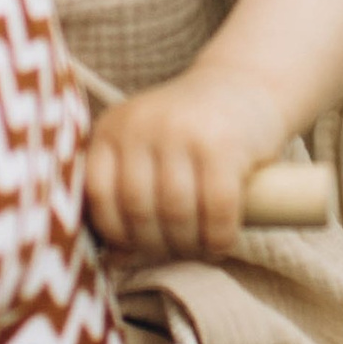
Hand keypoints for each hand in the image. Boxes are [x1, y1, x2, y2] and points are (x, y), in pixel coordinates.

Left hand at [85, 64, 289, 260]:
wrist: (244, 83)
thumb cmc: (189, 131)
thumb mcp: (146, 148)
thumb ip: (124, 194)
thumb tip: (114, 259)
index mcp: (113, 127)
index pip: (98, 194)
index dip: (114, 232)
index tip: (134, 247)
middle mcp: (143, 125)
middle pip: (138, 209)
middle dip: (155, 244)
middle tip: (172, 251)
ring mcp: (183, 132)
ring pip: (176, 213)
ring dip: (188, 245)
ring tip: (196, 248)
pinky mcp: (225, 145)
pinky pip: (216, 209)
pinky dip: (218, 238)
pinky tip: (220, 243)